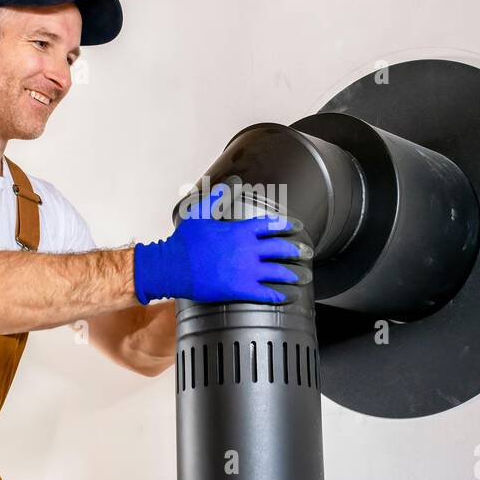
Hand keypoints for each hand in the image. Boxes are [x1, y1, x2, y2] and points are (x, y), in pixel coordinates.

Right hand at [133, 181, 311, 304]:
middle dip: (297, 250)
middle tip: (307, 252)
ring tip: (304, 276)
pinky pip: (267, 293)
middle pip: (281, 248)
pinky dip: (281, 295)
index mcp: (240, 230)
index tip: (298, 228)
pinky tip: (289, 296)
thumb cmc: (184, 241)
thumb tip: (232, 182)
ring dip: (294, 274)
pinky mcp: (240, 289)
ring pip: (278, 272)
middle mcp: (247, 249)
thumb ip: (217, 197)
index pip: (271, 225)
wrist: (172, 266)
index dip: (287, 226)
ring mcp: (246, 270)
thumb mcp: (199, 212)